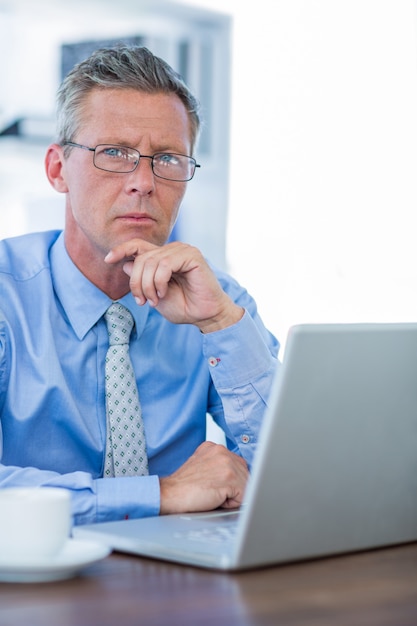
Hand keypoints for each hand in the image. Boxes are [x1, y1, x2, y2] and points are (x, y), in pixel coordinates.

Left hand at [105, 239, 242, 331]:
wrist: (206, 316)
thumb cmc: (184, 307)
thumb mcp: (154, 294)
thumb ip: (141, 280)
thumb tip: (125, 265)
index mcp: (163, 257)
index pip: (137, 245)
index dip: (121, 249)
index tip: (108, 260)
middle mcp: (172, 250)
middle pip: (140, 258)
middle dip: (136, 283)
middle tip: (142, 301)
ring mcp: (183, 250)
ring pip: (151, 262)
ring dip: (148, 285)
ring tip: (155, 300)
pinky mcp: (192, 255)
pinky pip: (165, 264)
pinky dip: (159, 281)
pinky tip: (163, 293)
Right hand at [159, 442, 248, 514]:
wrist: (170, 494)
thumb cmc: (184, 486)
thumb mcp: (200, 465)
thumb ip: (217, 464)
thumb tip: (236, 475)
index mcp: (214, 447)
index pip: (237, 465)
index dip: (231, 480)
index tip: (219, 485)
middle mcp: (222, 451)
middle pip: (245, 474)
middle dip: (234, 487)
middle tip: (214, 491)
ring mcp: (226, 462)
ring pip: (246, 485)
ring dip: (233, 495)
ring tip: (214, 494)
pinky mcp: (229, 477)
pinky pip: (243, 495)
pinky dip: (231, 503)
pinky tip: (215, 498)